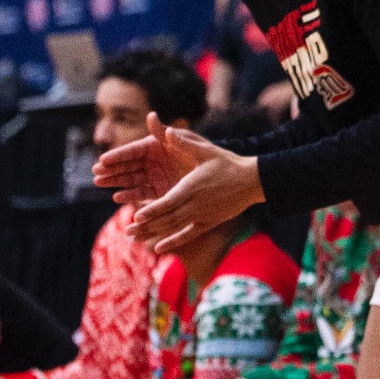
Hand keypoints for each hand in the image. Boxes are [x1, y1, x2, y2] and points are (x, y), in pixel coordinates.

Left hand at [107, 117, 262, 251]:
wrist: (252, 181)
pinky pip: (188, 234)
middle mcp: (195, 204)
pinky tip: (159, 249)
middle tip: (127, 232)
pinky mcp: (208, 222)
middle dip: (146, 226)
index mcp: (192, 187)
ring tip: (134, 239)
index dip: (152, 210)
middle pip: (167, 219)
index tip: (137, 217)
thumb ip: (185, 143)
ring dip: (153, 234)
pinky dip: (173, 241)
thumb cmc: (228, 164)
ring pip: (174, 228)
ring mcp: (202, 215)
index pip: (168, 202)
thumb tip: (167, 130)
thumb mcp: (207, 151)